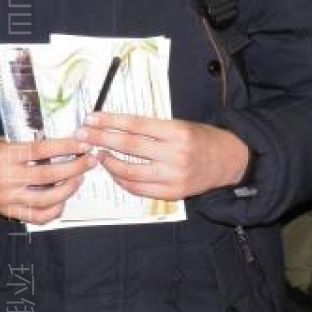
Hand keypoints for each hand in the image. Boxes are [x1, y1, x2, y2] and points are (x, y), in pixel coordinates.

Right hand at [0, 135, 93, 224]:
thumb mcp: (1, 141)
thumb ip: (27, 148)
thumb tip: (61, 148)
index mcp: (3, 156)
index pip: (41, 151)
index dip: (66, 148)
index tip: (82, 144)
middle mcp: (5, 179)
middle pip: (49, 175)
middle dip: (75, 167)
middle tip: (89, 160)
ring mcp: (7, 199)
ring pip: (48, 199)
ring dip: (69, 188)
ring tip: (79, 177)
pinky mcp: (7, 211)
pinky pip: (38, 216)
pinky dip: (55, 210)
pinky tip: (62, 198)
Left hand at [79, 112, 249, 200]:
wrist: (230, 161)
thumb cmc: (202, 139)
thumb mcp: (181, 125)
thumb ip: (152, 128)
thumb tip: (115, 127)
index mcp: (177, 132)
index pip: (135, 125)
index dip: (110, 121)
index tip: (91, 118)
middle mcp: (175, 154)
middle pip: (128, 146)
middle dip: (100, 139)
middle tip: (81, 135)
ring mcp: (173, 177)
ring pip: (129, 171)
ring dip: (108, 162)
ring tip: (98, 154)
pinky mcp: (173, 193)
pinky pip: (139, 188)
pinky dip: (122, 180)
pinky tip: (114, 171)